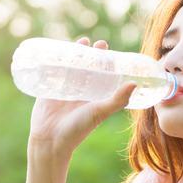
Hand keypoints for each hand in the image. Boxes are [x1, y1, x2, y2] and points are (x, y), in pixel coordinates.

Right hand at [27, 37, 136, 156]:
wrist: (51, 140)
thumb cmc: (78, 129)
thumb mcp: (100, 112)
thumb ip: (117, 100)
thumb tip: (134, 83)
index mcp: (94, 97)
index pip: (103, 76)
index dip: (108, 63)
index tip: (113, 54)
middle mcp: (80, 92)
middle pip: (88, 68)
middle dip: (93, 55)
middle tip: (98, 43)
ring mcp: (64, 90)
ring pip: (71, 67)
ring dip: (76, 54)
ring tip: (82, 41)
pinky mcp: (48, 89)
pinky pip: (53, 72)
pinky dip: (56, 61)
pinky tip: (59, 49)